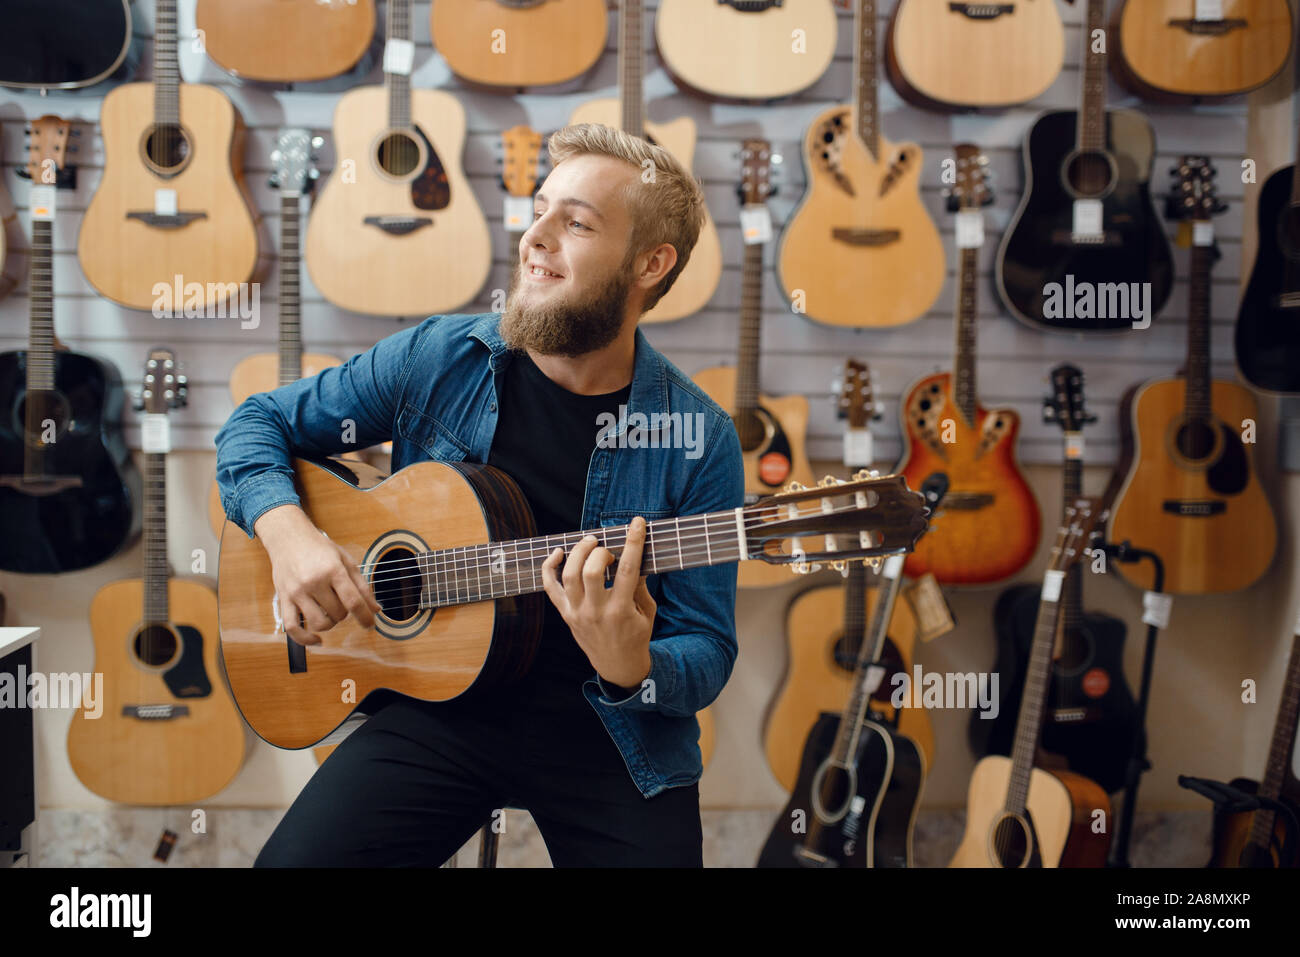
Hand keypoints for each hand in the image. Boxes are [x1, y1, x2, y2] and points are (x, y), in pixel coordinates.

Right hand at [255, 504, 381, 645]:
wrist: (289, 538)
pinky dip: (305, 639)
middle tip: (342, 603)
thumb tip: (375, 609)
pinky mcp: (283, 599)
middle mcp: (314, 581)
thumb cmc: (319, 549)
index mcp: (333, 570)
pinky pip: (292, 628)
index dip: (365, 617)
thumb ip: (362, 586)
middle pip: (338, 613)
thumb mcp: (346, 561)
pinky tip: (316, 640)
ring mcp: (297, 592)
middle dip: (345, 614)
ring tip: (330, 613)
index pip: (353, 601)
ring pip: (319, 623)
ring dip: (330, 624)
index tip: (370, 625)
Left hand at [541, 516, 655, 688]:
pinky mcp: (566, 614)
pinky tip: (558, 552)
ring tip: (589, 542)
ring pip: (569, 576)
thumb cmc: (636, 635)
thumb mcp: (647, 612)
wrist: (618, 665)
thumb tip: (635, 557)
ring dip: (577, 552)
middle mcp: (596, 612)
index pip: (628, 570)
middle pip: (590, 571)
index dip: (633, 542)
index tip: (637, 523)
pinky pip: (550, 587)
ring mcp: (577, 613)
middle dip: (600, 551)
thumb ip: (641, 585)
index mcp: (622, 610)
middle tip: (607, 548)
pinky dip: (549, 567)